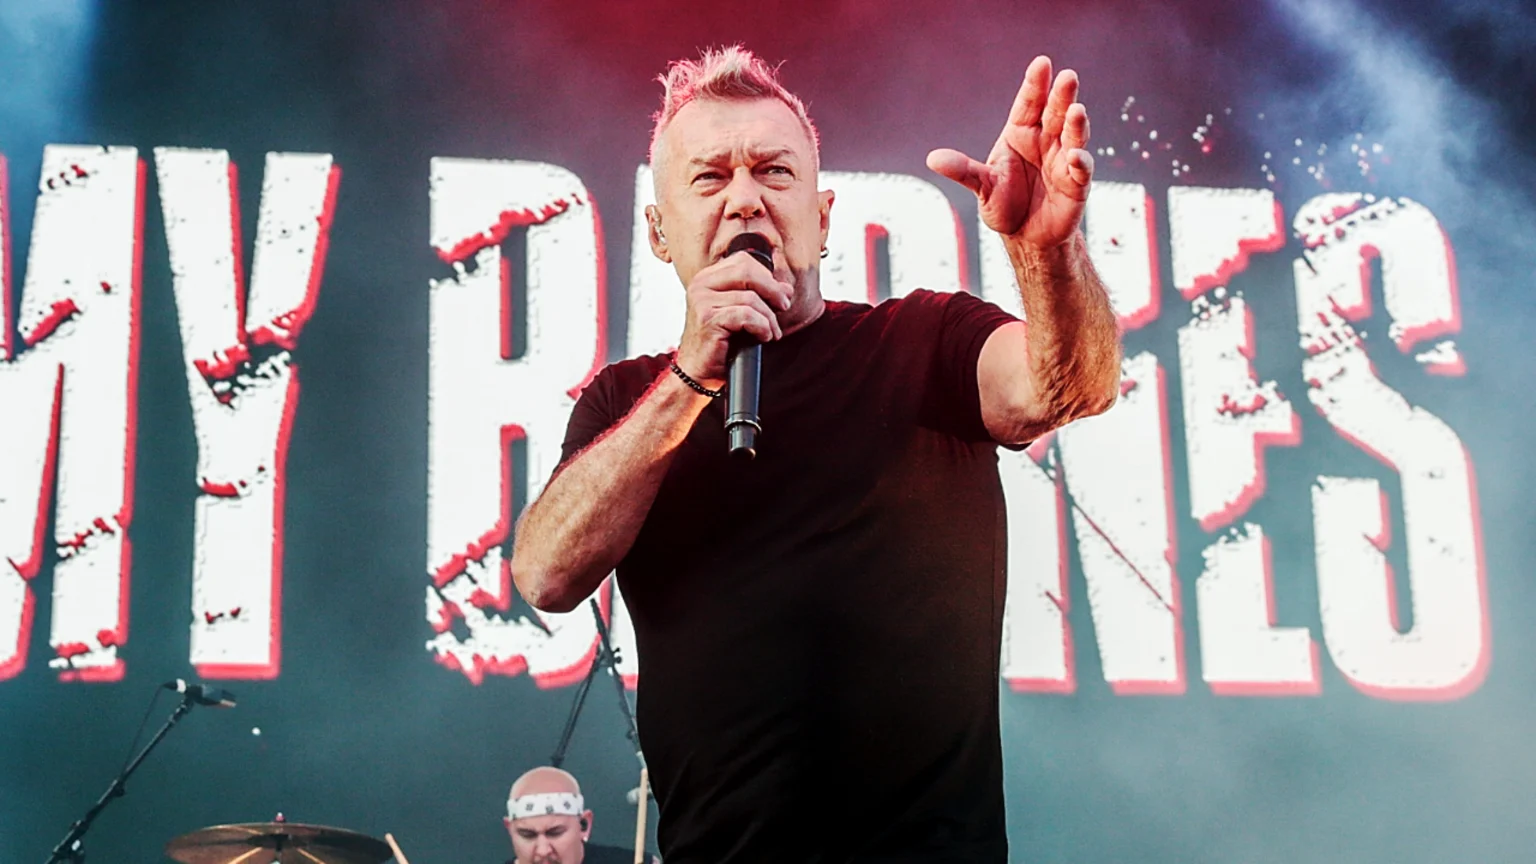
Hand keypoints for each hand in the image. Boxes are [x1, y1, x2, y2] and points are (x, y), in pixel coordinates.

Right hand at [675, 252, 792, 386]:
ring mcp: (702, 301)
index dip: (766, 276)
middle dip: (772, 291)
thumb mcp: (743, 313)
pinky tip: (762, 337)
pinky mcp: (708, 319)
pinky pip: (746, 315)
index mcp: (707, 278)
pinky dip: (761, 327)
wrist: (700, 371)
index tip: (779, 295)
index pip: (743, 261)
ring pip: (751, 298)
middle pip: (747, 271)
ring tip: (771, 332)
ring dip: (769, 318)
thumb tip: (786, 289)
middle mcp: (701, 285)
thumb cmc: (720, 343)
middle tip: (783, 307)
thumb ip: (762, 296)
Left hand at [927, 55, 1092, 247]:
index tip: (1042, 63)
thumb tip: (932, 159)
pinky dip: (1080, 162)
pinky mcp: (1076, 184)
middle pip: (1055, 113)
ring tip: (1076, 110)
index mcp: (1020, 133)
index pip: (1029, 104)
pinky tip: (1075, 156)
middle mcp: (1045, 141)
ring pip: (1073, 136)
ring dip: (1076, 124)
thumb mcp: (981, 186)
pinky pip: (1081, 170)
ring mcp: (1063, 160)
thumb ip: (963, 170)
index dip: (1035, 84)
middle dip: (1061, 96)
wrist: (1025, 235)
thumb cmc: (1004, 203)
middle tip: (1067, 77)